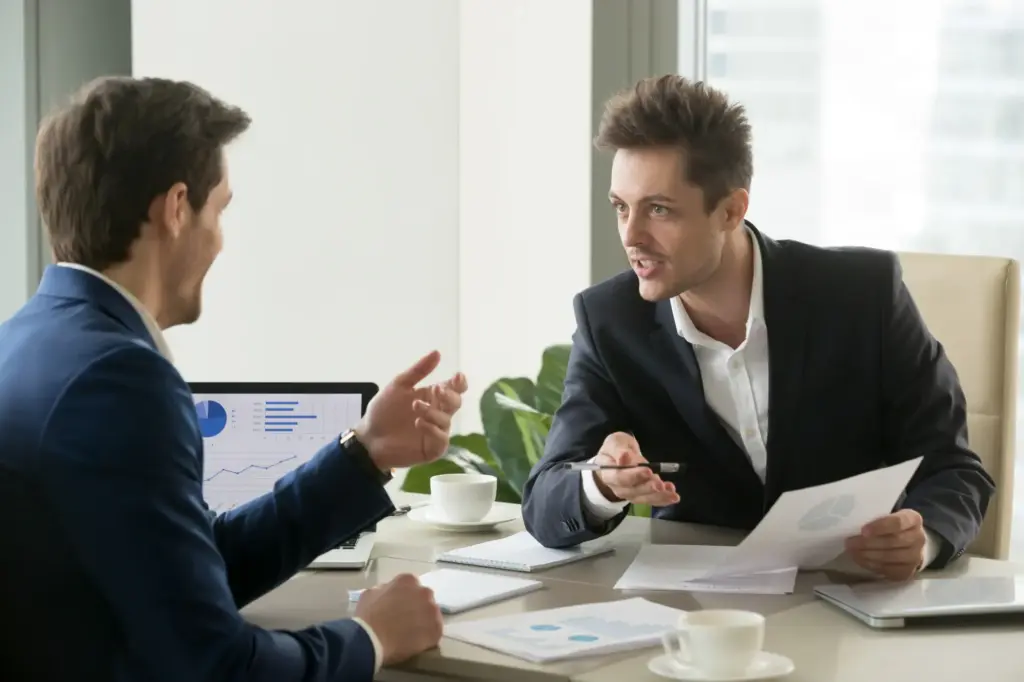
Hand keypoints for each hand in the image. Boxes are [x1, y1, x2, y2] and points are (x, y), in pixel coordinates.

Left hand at [355, 351, 468, 469]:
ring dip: (433, 411)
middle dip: (449, 395)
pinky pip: (441, 439)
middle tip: (436, 390)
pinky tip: (418, 422)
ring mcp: (436, 431)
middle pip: (456, 403)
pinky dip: (432, 429)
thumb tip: (437, 352)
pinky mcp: (432, 448)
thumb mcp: (399, 385)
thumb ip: (419, 370)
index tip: (457, 377)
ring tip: (416, 406)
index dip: (460, 383)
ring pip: (446, 420)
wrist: (369, 436)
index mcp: (433, 397)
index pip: (455, 388)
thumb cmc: (383, 411)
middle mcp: (438, 413)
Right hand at [355, 573, 442, 665]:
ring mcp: (433, 610)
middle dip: (417, 608)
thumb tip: (388, 593)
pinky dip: (427, 637)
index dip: (404, 598)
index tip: (398, 607)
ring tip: (410, 634)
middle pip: (424, 599)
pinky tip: (416, 643)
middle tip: (405, 620)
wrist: (372, 639)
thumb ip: (384, 590)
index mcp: (408, 580)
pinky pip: (434, 632)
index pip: (411, 586)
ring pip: (431, 615)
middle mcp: (424, 591)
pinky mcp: (437, 629)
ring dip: (423, 622)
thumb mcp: (370, 594)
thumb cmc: (368, 616)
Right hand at [592, 432, 679, 505]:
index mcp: (608, 473)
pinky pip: (651, 500)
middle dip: (648, 488)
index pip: (620, 477)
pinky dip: (663, 499)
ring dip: (659, 496)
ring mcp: (629, 494)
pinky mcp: (640, 496)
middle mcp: (618, 487)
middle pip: (632, 491)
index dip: (634, 475)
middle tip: (660, 484)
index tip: (648, 470)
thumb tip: (624, 457)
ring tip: (672, 492)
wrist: (617, 459)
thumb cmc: (616, 449)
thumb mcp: (615, 442)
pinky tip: (673, 497)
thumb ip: (618, 450)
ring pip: (643, 498)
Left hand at [844, 509, 926, 580]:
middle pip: (893, 541)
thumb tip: (852, 524)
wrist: (909, 543)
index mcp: (913, 519)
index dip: (880, 526)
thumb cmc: (891, 526)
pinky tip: (861, 560)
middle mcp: (919, 538)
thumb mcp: (887, 515)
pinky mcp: (908, 572)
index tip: (863, 530)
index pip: (898, 522)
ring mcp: (916, 557)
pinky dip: (872, 565)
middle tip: (850, 543)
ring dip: (868, 555)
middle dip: (868, 543)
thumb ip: (875, 517)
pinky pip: (889, 570)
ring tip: (852, 552)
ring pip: (891, 557)